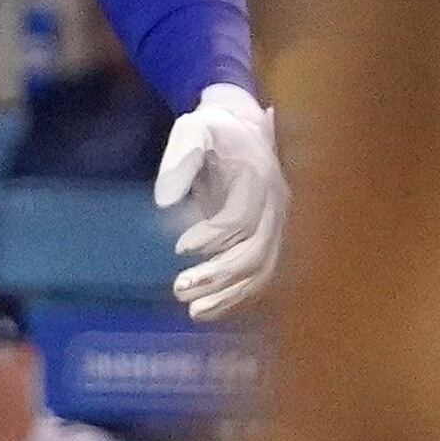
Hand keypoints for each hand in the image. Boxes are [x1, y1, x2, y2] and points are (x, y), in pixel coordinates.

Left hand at [155, 82, 287, 321]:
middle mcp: (275, 206)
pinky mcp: (269, 239)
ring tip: (194, 311)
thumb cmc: (214, 131)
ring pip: (262, 271)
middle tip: (179, 289)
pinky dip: (238, 296)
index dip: (213, 237)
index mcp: (259, 179)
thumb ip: (179, 159)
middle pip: (256, 252)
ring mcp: (276, 225)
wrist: (242, 129)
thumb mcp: (192, 131)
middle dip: (219, 276)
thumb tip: (163, 202)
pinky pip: (260, 275)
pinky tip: (208, 309)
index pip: (242, 219)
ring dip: (229, 296)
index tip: (179, 248)